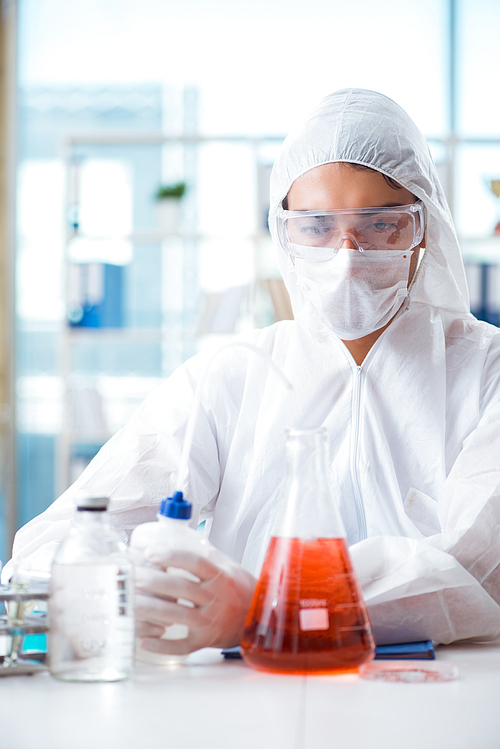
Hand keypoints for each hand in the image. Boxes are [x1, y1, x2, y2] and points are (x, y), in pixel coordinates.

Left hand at [134, 546, 256, 654]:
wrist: (259, 618)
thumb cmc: (239, 589)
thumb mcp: (227, 566)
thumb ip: (204, 555)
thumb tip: (174, 539)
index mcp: (220, 575)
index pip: (194, 562)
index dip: (171, 556)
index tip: (150, 552)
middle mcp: (216, 597)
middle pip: (181, 587)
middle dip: (153, 582)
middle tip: (132, 576)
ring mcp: (211, 620)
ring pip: (177, 615)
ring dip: (151, 610)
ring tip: (130, 603)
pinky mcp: (206, 640)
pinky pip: (182, 645)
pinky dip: (163, 645)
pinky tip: (145, 640)